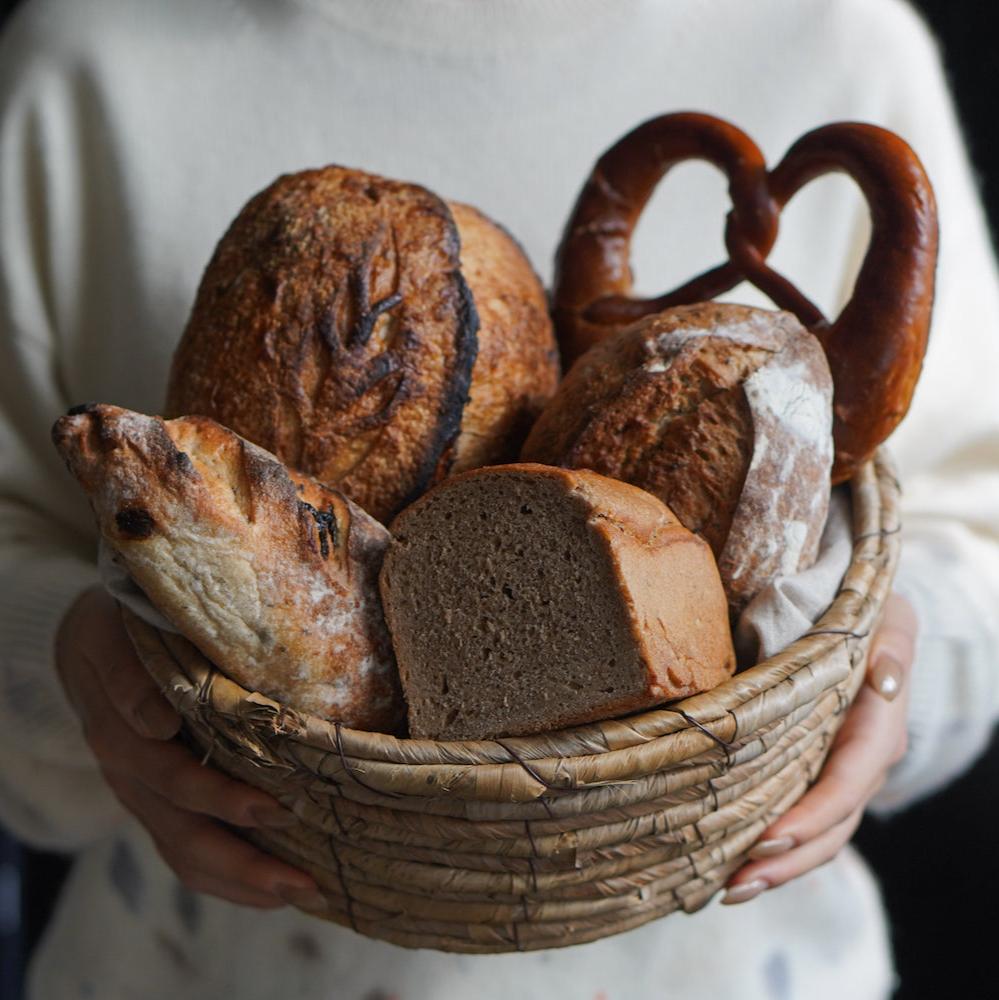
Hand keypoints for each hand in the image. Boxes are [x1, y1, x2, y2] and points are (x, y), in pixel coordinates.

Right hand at [55, 585, 322, 909]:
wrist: (90, 642)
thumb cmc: (119, 628)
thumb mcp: (114, 634)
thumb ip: (129, 675)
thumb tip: (157, 721)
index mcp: (122, 731)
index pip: (172, 777)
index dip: (220, 798)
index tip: (270, 809)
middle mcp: (131, 774)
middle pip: (183, 833)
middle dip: (244, 861)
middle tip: (301, 878)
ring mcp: (142, 795)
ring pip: (186, 855)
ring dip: (244, 880)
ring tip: (303, 892)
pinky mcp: (156, 804)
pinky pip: (186, 854)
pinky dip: (230, 878)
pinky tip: (273, 889)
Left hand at [722, 592, 916, 903]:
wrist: (871, 624)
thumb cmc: (869, 617)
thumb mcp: (886, 620)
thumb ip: (891, 648)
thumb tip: (884, 679)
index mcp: (878, 727)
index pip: (847, 782)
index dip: (812, 815)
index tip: (771, 839)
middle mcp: (861, 761)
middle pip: (831, 826)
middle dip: (787, 860)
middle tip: (737, 885)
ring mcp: (840, 773)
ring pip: (817, 835)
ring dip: (776, 867)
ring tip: (730, 890)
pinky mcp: (815, 773)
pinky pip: (801, 818)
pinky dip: (773, 847)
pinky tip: (732, 865)